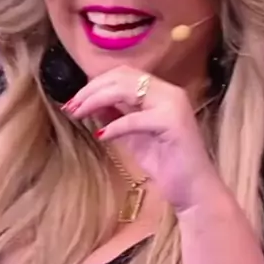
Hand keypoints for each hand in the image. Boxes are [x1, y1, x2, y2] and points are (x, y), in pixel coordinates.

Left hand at [62, 66, 224, 214]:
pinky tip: (101, 136)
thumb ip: (116, 116)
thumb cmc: (166, 163)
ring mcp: (173, 105)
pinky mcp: (173, 123)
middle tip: (71, 106)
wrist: (193, 190)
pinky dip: (114, 125)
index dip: (96, 83)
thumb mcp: (133, 136)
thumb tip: (91, 103)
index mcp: (162, 91)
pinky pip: (135, 119)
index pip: (124, 74)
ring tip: (78, 114)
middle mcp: (169, 92)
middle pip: (122, 77)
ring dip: (96, 100)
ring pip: (127, 90)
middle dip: (91, 89)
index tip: (74, 99)